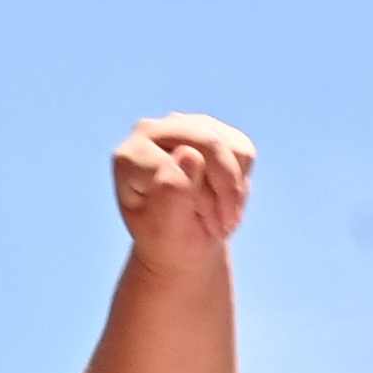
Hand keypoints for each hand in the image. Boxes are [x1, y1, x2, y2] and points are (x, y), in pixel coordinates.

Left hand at [113, 114, 253, 250]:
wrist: (182, 246)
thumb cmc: (169, 241)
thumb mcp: (166, 232)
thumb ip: (171, 194)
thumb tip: (190, 153)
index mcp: (130, 158)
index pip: (180, 166)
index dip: (200, 201)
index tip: (197, 229)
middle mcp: (151, 131)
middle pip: (209, 145)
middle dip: (225, 192)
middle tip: (222, 227)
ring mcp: (182, 126)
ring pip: (230, 149)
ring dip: (233, 192)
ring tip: (220, 216)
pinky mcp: (211, 129)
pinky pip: (243, 152)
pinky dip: (241, 184)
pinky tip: (223, 198)